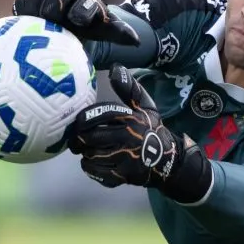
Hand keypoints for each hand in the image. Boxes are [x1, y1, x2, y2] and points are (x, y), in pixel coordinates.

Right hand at [12, 0, 139, 45]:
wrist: (71, 32)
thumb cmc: (91, 34)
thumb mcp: (107, 34)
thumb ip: (119, 33)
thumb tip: (136, 41)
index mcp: (88, 2)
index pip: (86, 1)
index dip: (82, 8)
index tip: (79, 21)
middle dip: (55, 4)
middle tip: (49, 19)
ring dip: (34, 5)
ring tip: (30, 22)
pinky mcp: (29, 2)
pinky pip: (21, 1)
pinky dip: (20, 12)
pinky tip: (17, 25)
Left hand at [68, 64, 211, 203]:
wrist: (168, 161)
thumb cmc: (151, 130)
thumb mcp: (145, 106)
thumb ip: (129, 88)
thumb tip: (115, 68)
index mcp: (130, 118)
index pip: (98, 115)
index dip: (82, 119)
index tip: (78, 122)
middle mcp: (126, 138)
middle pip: (89, 137)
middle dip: (78, 138)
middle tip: (76, 139)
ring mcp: (125, 158)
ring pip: (90, 155)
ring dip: (85, 153)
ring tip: (86, 150)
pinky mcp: (123, 175)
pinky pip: (96, 171)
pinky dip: (90, 167)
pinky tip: (92, 162)